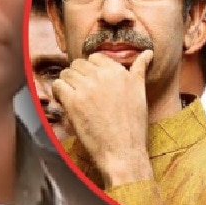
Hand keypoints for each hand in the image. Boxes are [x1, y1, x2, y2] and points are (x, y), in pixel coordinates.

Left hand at [52, 50, 154, 186]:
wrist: (123, 152)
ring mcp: (88, 88)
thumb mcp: (140, 93)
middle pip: (78, 64)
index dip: (89, 71)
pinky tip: (65, 103)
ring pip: (66, 73)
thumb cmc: (132, 126)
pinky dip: (58, 93)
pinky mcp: (74, 102)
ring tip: (72, 99)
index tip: (91, 84)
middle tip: (80, 93)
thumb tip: (147, 53)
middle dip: (77, 77)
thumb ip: (139, 70)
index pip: (95, 58)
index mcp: (120, 72)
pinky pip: (58, 86)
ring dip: (66, 84)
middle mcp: (104, 76)